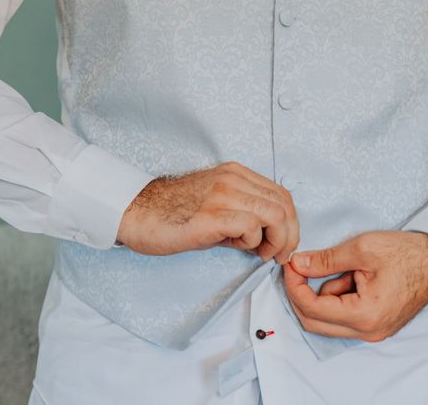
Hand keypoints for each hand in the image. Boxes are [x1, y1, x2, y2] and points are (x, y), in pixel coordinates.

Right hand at [117, 161, 298, 262]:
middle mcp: (233, 179)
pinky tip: (239, 247)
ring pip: (275, 214)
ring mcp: (224, 194)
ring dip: (277, 240)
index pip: (280, 194)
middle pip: (284, 204)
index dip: (290, 222)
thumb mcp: (215, 205)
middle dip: (290, 234)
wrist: (137, 213)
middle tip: (278, 254)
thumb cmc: (171, 213)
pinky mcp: (213, 214)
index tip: (283, 242)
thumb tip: (267, 239)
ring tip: (263, 254)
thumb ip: (243, 215)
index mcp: (235, 174)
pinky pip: (253, 227)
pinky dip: (254, 242)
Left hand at [283, 231, 427, 341]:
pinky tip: (350, 276)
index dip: (294, 285)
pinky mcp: (375, 324)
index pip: (312, 308)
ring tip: (342, 267)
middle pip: (314, 322)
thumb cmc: (407, 253)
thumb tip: (297, 264)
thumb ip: (325, 260)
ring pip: (327, 320)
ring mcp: (373, 331)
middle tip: (298, 267)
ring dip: (322, 294)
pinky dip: (336, 297)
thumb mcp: (362, 249)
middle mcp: (368, 331)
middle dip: (300, 294)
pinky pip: (343, 317)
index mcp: (365, 315)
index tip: (289, 265)